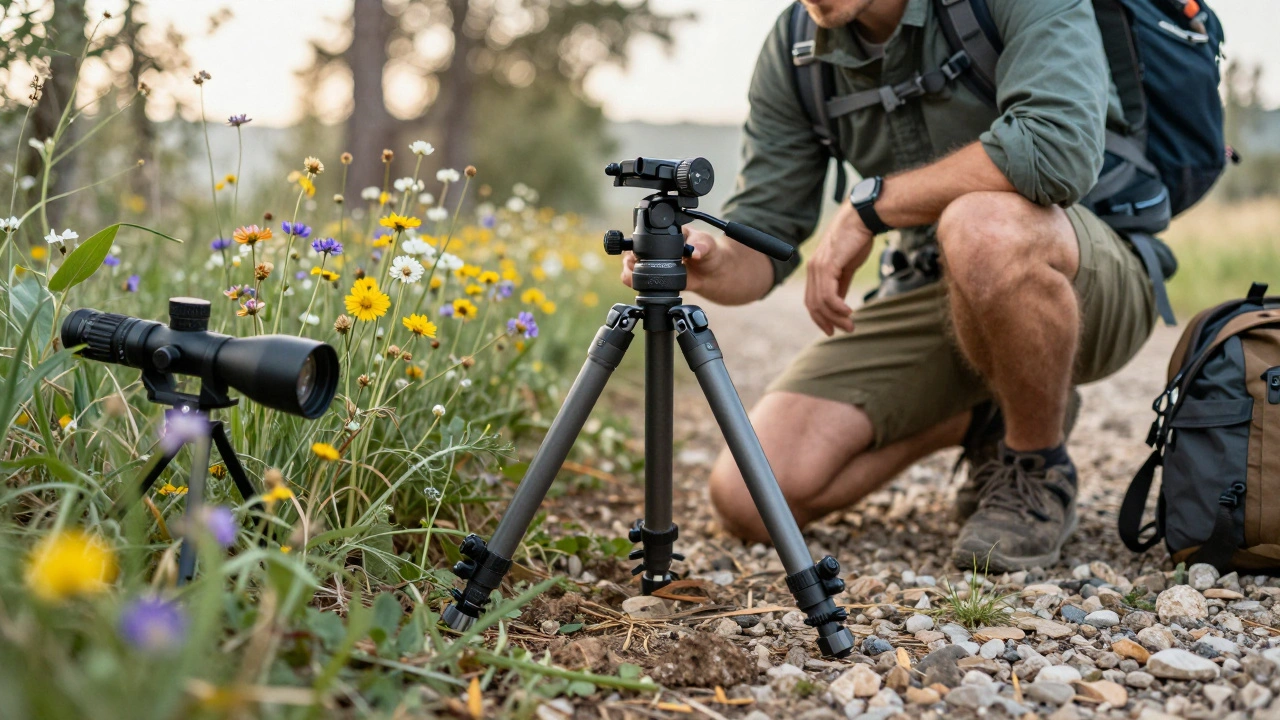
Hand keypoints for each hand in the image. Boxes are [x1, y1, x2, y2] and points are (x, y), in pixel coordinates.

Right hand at [621, 225, 725, 295]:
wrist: (712, 273)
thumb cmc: (709, 253)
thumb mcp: (707, 245)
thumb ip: (701, 245)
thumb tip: (694, 251)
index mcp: (665, 233)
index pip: (646, 233)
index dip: (640, 241)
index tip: (643, 251)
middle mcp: (654, 247)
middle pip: (631, 249)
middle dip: (630, 258)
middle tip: (637, 264)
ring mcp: (651, 262)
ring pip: (629, 264)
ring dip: (629, 269)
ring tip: (639, 274)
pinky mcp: (652, 277)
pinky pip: (634, 279)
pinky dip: (632, 281)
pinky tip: (642, 283)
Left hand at [805, 203, 874, 334]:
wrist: (862, 219)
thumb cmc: (856, 239)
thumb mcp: (847, 267)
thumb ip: (841, 284)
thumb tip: (839, 303)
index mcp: (815, 270)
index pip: (811, 300)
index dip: (820, 317)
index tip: (832, 329)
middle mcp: (812, 269)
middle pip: (813, 305)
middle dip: (828, 321)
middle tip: (846, 330)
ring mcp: (818, 268)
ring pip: (821, 302)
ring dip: (836, 317)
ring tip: (851, 325)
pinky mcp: (827, 266)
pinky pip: (828, 295)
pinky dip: (837, 307)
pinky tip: (848, 312)